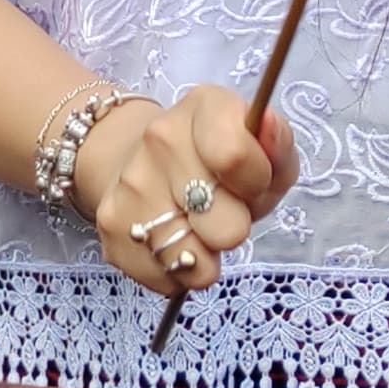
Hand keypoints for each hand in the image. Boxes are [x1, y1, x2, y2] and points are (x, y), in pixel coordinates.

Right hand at [79, 86, 295, 297]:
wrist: (140, 158)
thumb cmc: (217, 160)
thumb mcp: (263, 148)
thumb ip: (277, 144)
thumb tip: (267, 127)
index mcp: (204, 107)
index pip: (236, 156)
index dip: (257, 183)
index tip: (251, 182)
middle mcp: (159, 139)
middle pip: (225, 227)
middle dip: (235, 227)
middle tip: (224, 209)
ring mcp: (130, 185)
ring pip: (193, 261)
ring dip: (206, 255)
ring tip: (199, 228)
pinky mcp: (111, 227)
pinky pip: (166, 280)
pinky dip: (178, 272)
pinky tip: (174, 242)